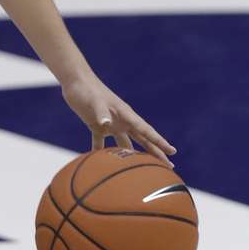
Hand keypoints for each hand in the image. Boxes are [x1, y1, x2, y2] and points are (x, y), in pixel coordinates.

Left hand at [61, 74, 175, 164]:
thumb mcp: (95, 101)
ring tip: (142, 167)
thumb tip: (105, 124)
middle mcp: (121, 121)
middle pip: (142, 140)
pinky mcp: (95, 125)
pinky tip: (104, 164)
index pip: (146, 131)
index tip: (173, 151)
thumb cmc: (87, 89)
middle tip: (169, 165)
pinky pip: (101, 143)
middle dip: (155, 152)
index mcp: (126, 115)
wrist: (75, 82)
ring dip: (133, 155)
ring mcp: (110, 124)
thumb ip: (101, 112)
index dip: (159, 142)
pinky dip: (102, 152)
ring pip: (125, 143)